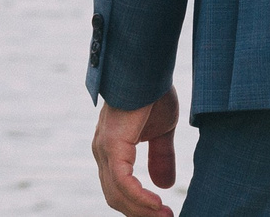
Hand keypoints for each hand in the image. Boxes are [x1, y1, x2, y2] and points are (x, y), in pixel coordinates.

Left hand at [92, 87, 180, 216]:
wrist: (149, 68)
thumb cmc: (153, 92)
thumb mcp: (161, 131)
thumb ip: (160, 156)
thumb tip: (163, 185)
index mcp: (112, 149)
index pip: (119, 189)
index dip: (139, 206)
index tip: (164, 214)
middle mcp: (102, 151)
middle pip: (116, 196)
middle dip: (141, 213)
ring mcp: (104, 149)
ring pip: (118, 194)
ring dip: (143, 211)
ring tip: (166, 216)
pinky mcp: (113, 145)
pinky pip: (123, 182)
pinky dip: (140, 198)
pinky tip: (158, 204)